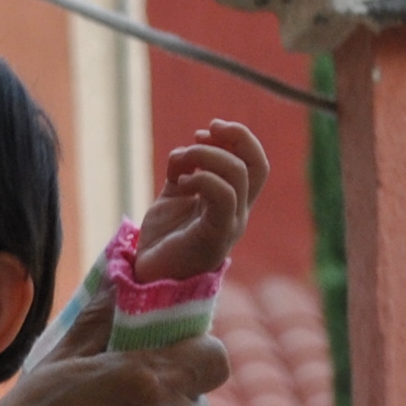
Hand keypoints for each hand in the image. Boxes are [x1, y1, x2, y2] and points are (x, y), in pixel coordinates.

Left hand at [127, 118, 268, 285]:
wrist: (148, 277)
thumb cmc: (163, 240)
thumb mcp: (173, 197)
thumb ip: (184, 171)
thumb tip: (188, 148)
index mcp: (231, 202)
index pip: (255, 164)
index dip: (239, 138)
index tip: (208, 128)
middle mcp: (237, 213)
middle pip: (257, 165)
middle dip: (235, 137)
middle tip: (202, 132)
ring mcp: (229, 226)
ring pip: (239, 175)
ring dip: (207, 155)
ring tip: (180, 165)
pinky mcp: (215, 237)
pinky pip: (224, 197)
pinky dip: (203, 178)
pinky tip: (180, 182)